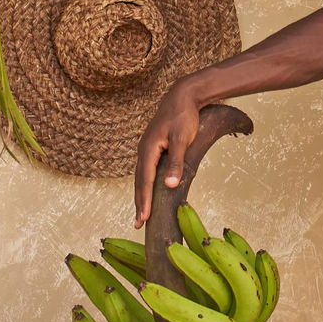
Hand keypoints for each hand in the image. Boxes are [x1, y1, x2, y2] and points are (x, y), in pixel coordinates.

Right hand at [134, 80, 201, 227]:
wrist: (183, 97)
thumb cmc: (184, 117)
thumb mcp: (183, 139)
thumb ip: (176, 162)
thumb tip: (169, 185)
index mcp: (148, 149)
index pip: (145, 181)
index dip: (144, 201)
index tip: (143, 219)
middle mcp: (143, 150)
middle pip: (139, 182)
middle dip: (139, 203)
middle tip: (139, 224)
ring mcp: (147, 149)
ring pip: (142, 177)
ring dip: (142, 195)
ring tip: (142, 214)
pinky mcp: (153, 148)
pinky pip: (147, 170)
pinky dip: (146, 184)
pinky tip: (149, 192)